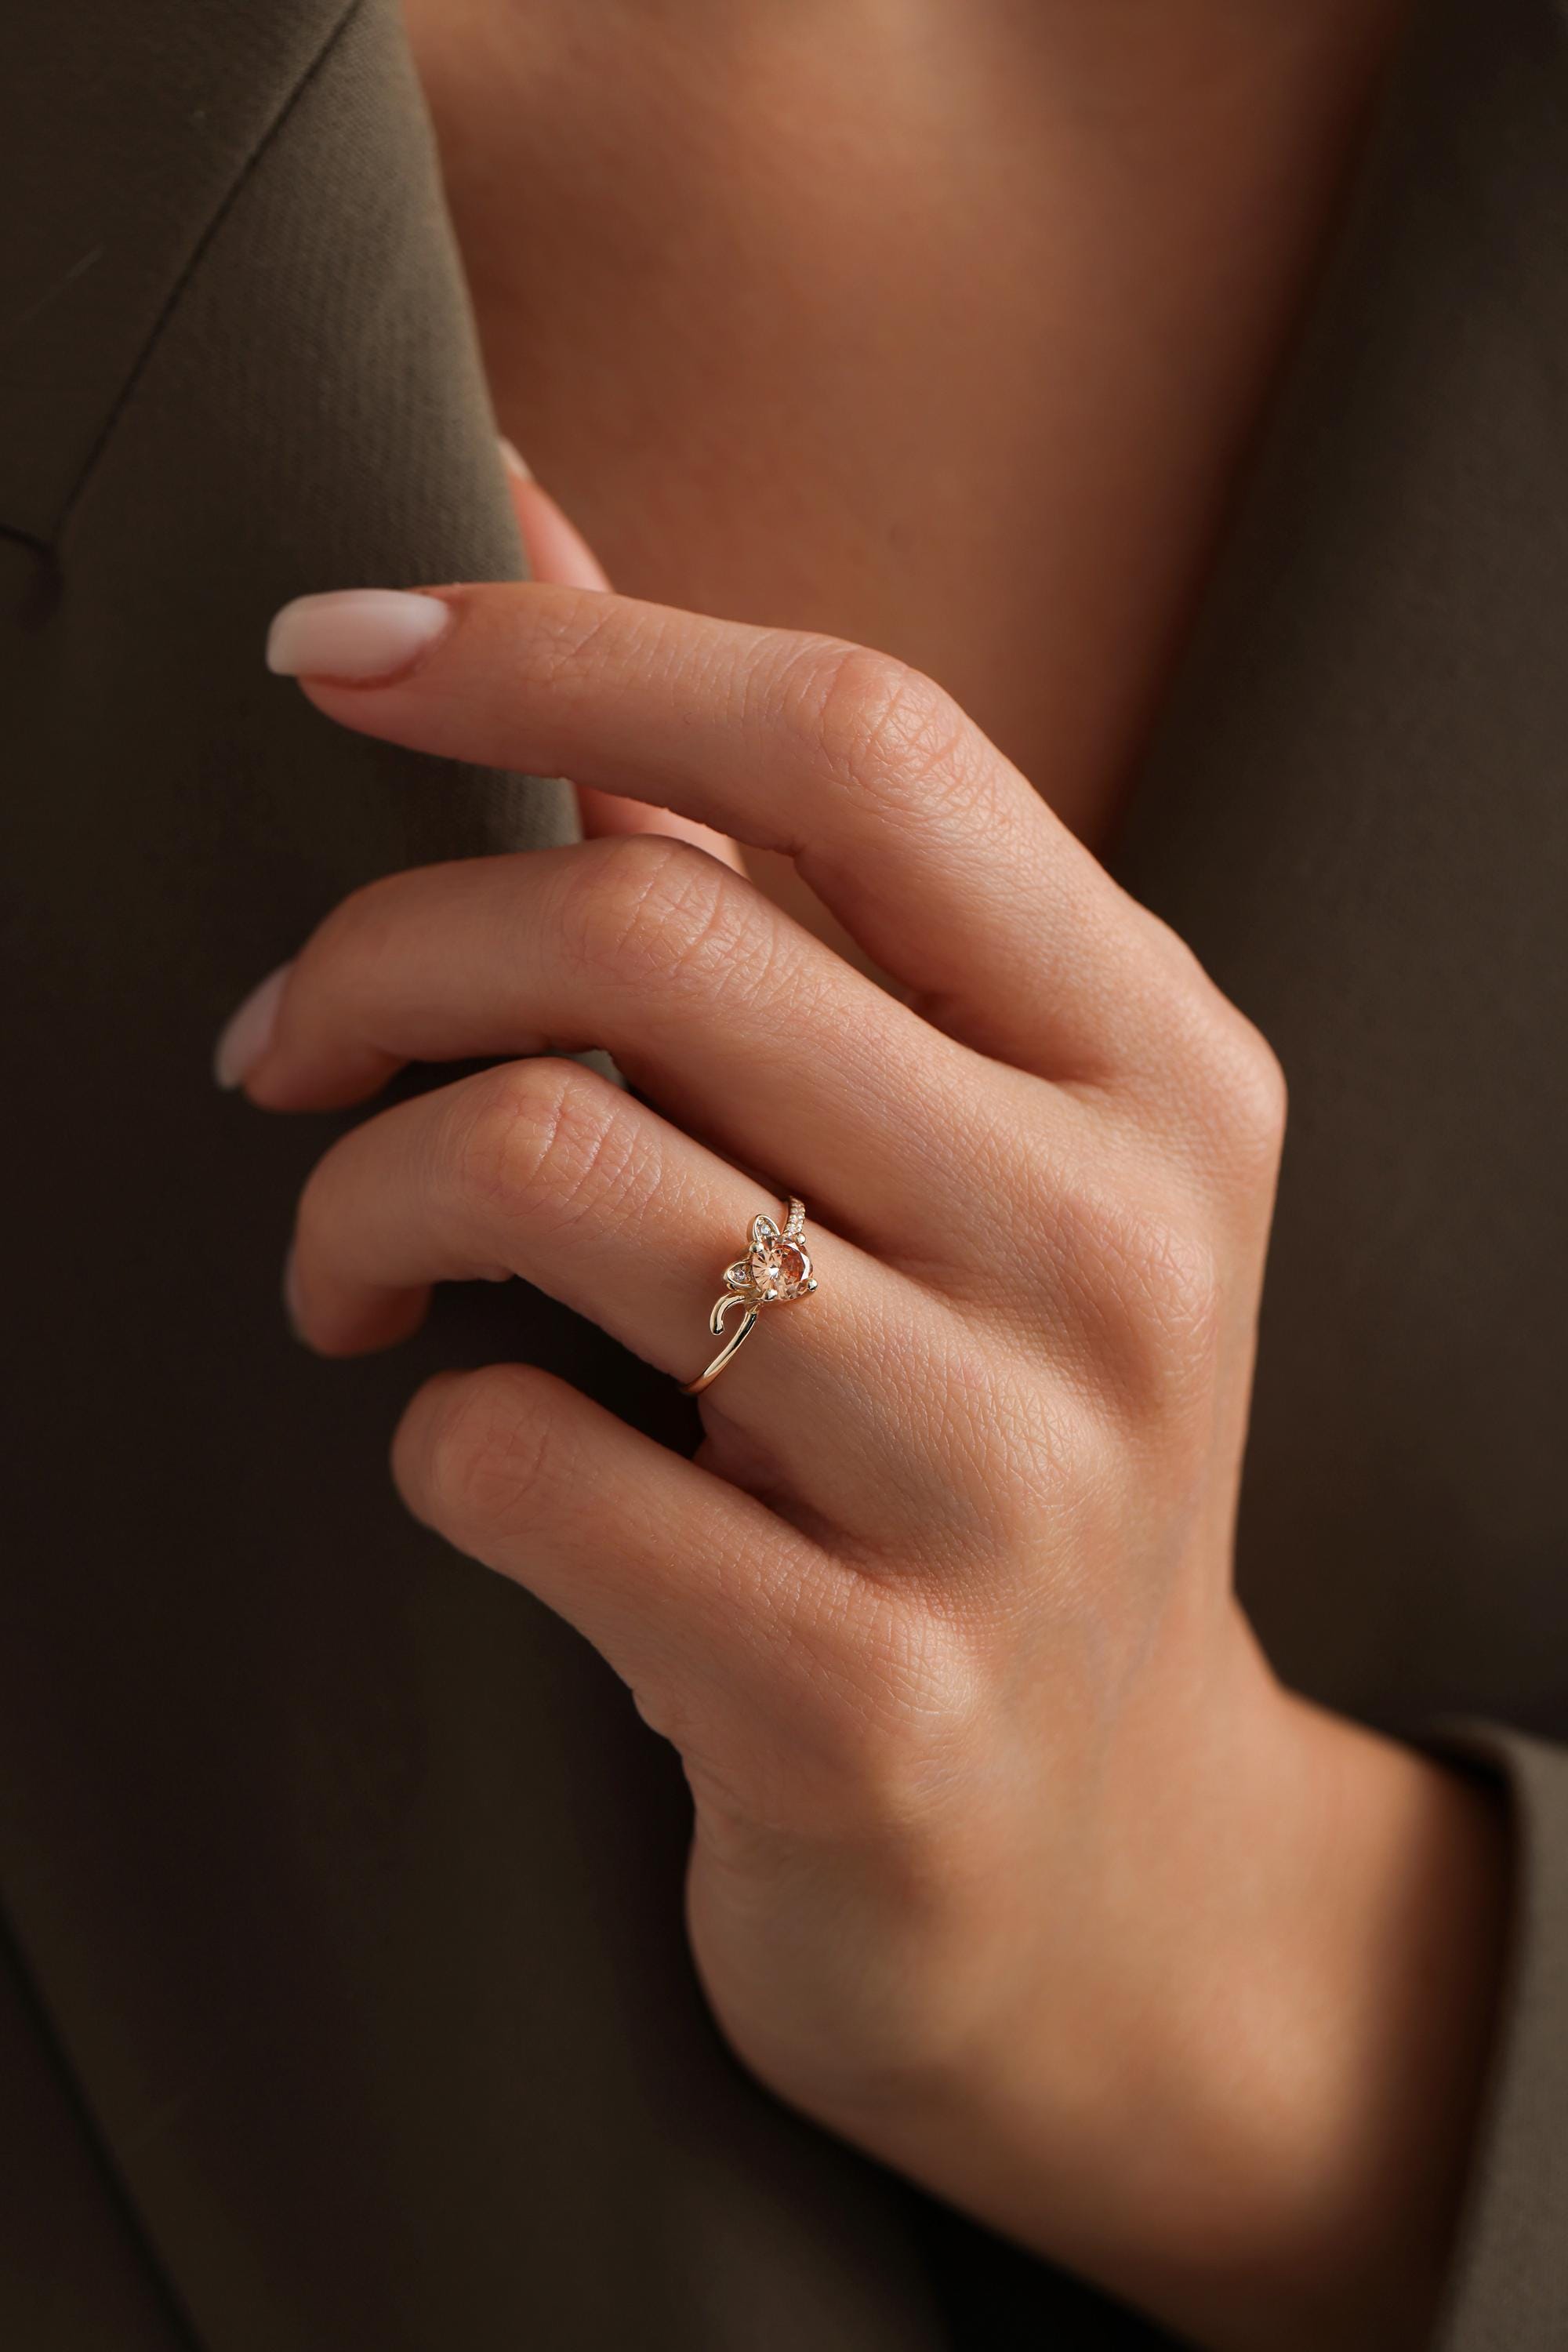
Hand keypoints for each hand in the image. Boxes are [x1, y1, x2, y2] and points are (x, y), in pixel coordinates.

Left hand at [221, 500, 1502, 2350]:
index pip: (854, 738)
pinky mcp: (871, 1701)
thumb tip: (530, 526)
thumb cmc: (982, 1437)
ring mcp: (1013, 1482)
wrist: (1107, 1864)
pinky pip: (528, 1464)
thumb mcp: (944, 1138)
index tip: (328, 650)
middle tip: (276, 1045)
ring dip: (362, 1192)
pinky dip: (426, 1431)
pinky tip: (466, 1453)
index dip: (559, 646)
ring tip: (346, 1262)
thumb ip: (745, 847)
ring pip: (563, 1171)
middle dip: (378, 954)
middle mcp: (1119, 1243)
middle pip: (656, 935)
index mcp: (1153, 1057)